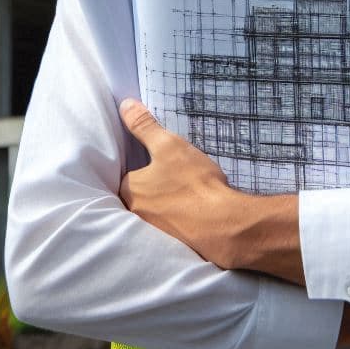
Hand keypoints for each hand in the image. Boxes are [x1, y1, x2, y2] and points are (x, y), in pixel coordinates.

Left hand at [118, 98, 240, 265]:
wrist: (224, 224)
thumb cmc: (193, 183)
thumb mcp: (168, 145)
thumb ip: (144, 126)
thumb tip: (124, 105)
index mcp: (129, 192)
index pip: (126, 174)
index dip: (141, 164)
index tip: (157, 160)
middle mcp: (136, 216)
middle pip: (140, 193)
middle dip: (154, 184)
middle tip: (173, 174)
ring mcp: (155, 232)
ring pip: (156, 210)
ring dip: (168, 201)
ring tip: (185, 189)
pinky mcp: (174, 243)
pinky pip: (173, 224)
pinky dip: (181, 215)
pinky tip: (195, 207)